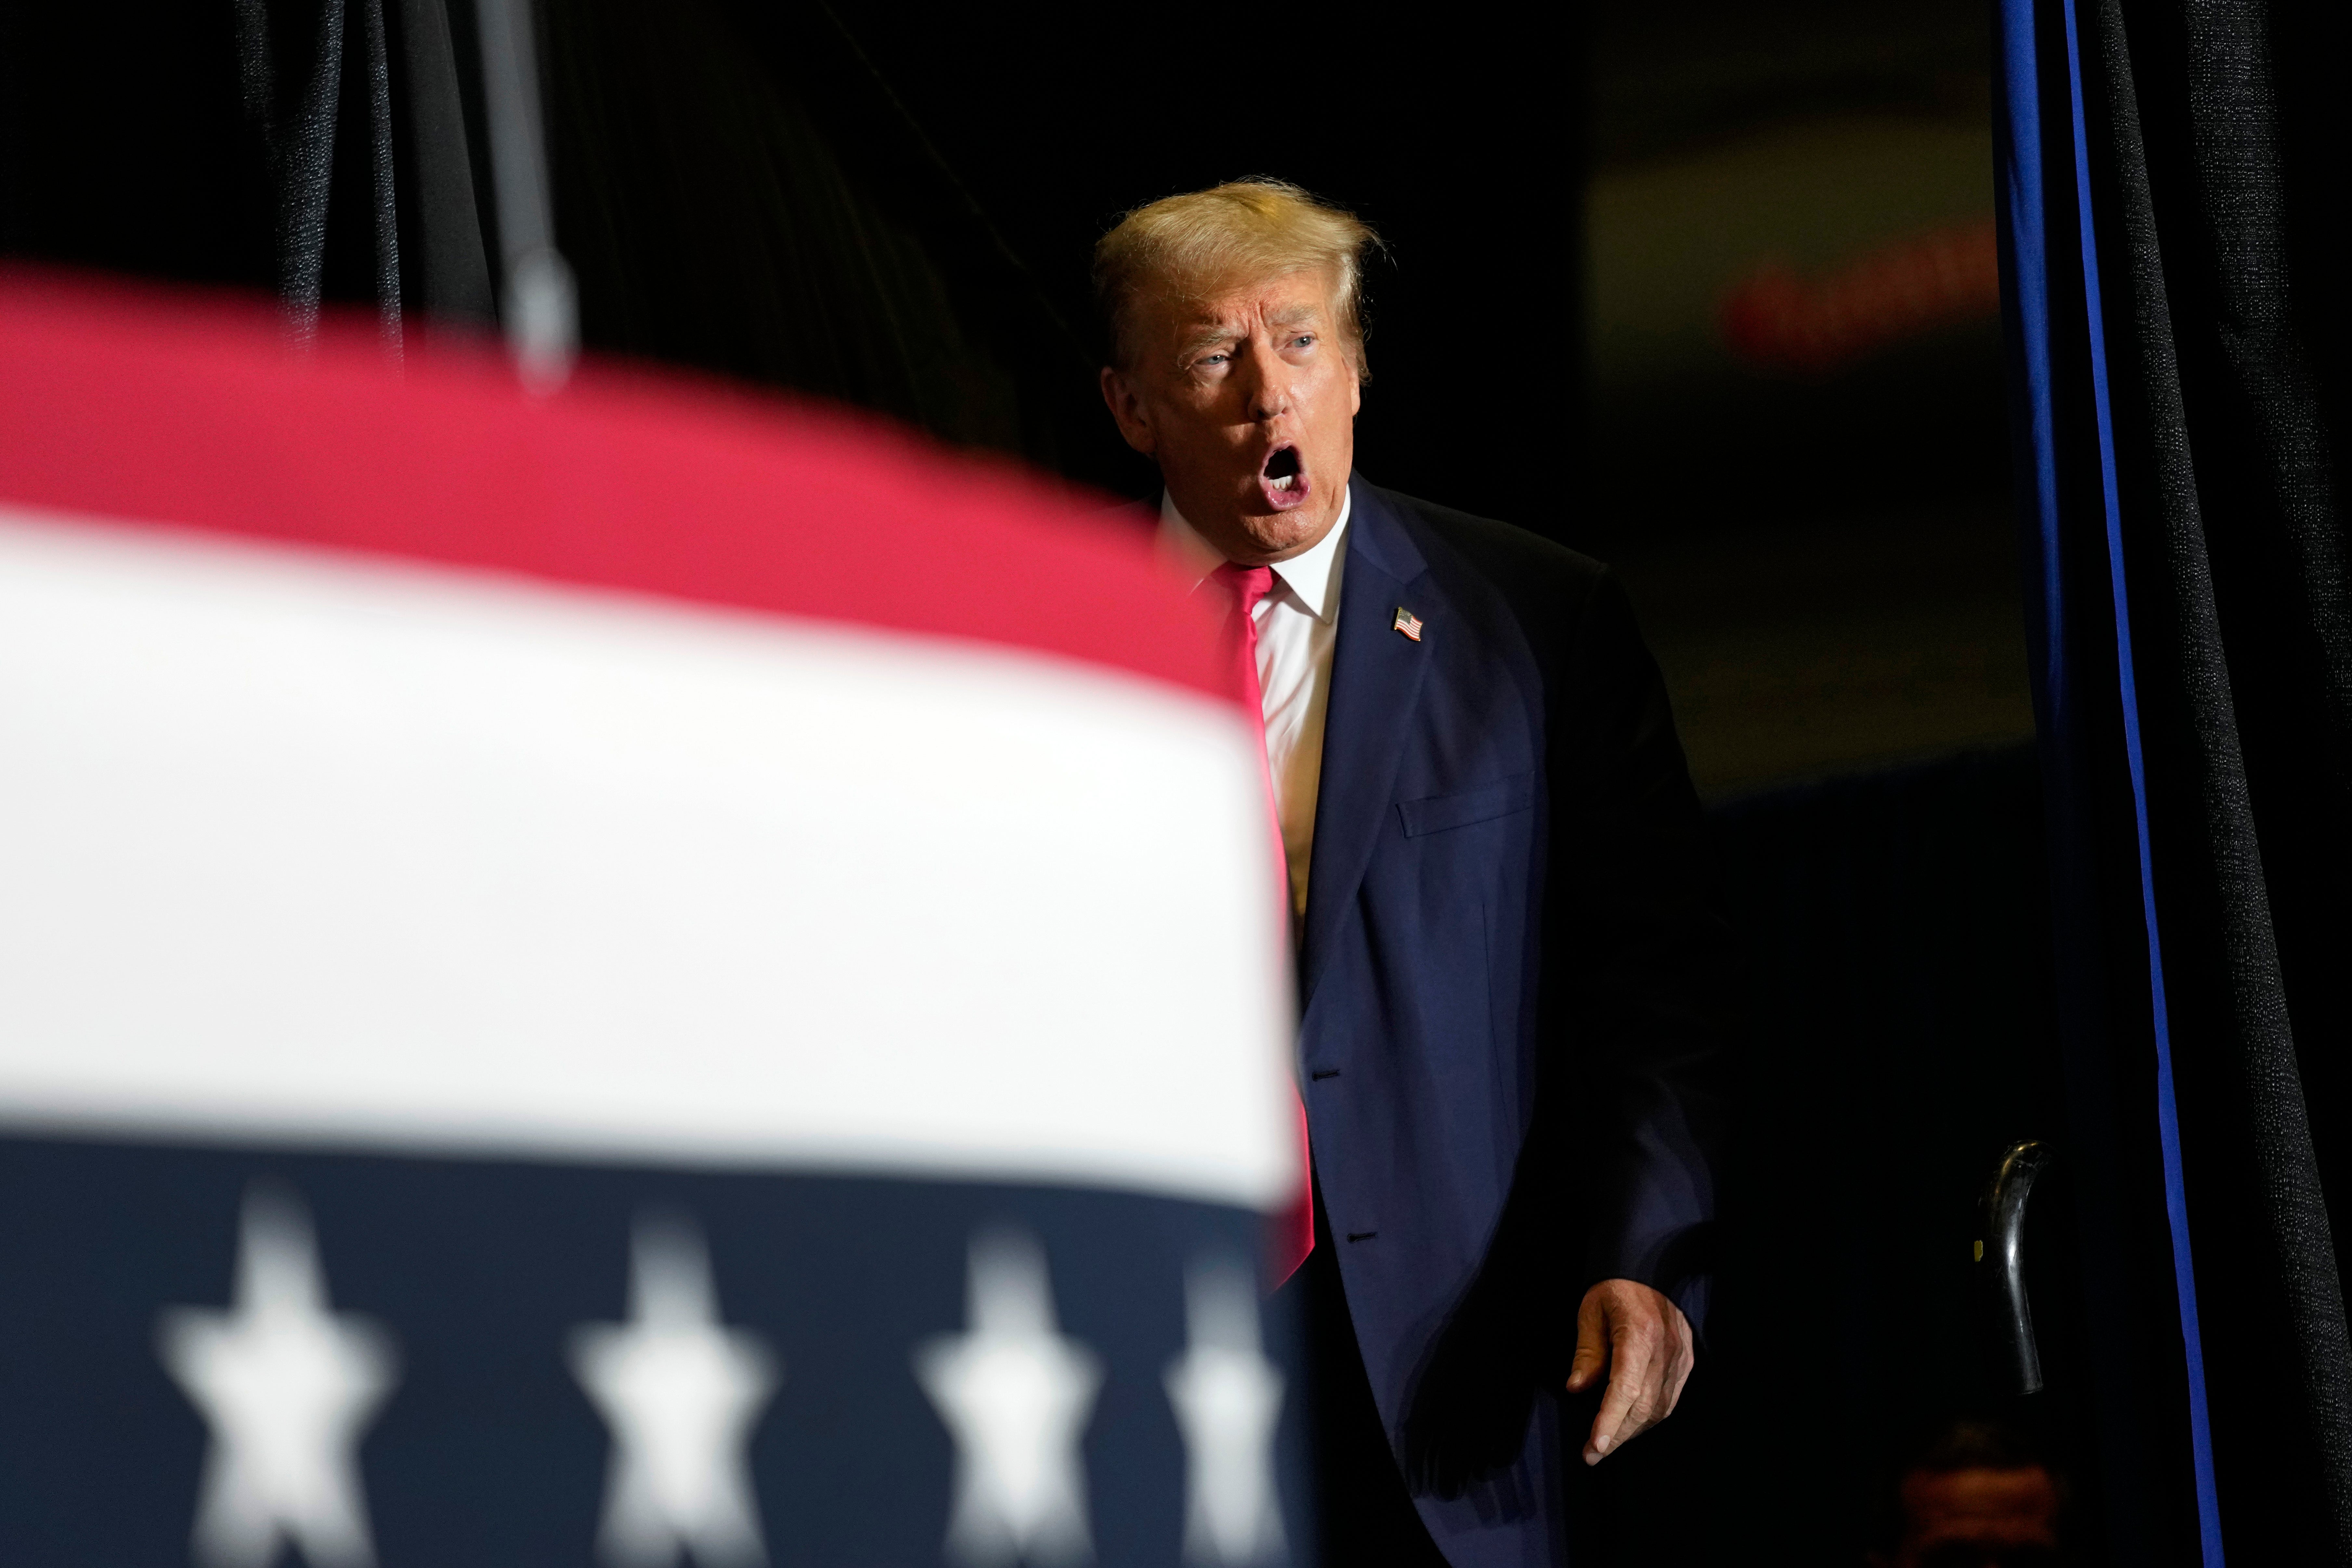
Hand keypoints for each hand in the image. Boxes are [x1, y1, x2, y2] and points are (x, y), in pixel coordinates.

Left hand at [1565, 1278, 1693, 1464]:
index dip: (1610, 1420)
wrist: (1650, 1270)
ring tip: (1606, 1443)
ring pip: (1658, 1409)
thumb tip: (1577, 1388)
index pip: (1625, 1387)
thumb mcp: (1591, 1311)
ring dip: (1632, 1431)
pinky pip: (1669, 1401)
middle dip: (1616, 1435)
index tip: (1595, 1445)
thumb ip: (1586, 1351)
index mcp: (1639, 1333)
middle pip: (1642, 1406)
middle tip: (1591, 1454)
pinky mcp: (1686, 1362)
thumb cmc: (1614, 1289)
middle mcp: (1665, 1349)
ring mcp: (1680, 1357)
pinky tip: (1630, 1425)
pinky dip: (1648, 1418)